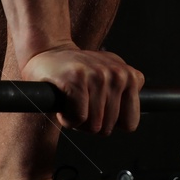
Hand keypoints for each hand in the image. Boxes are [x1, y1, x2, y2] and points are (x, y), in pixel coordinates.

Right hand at [20, 44, 144, 134]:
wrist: (49, 52)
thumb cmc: (79, 73)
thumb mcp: (110, 78)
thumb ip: (125, 95)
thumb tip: (129, 123)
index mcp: (130, 77)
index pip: (130, 123)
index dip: (111, 124)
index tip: (99, 111)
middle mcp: (117, 74)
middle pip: (108, 127)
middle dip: (91, 123)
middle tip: (82, 104)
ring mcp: (98, 75)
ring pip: (93, 125)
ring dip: (78, 121)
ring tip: (73, 102)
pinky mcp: (77, 78)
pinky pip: (78, 119)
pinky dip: (67, 118)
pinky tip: (65, 102)